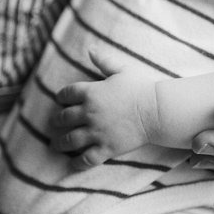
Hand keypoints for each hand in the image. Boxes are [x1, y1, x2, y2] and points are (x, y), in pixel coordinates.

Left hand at [52, 51, 158, 168]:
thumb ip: (104, 61)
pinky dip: (77, 163)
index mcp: (91, 93)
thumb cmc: (142, 88)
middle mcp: (89, 113)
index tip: (60, 100)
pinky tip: (73, 163)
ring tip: (56, 145)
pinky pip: (86, 159)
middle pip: (63, 118)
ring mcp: (96, 132)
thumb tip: (91, 49)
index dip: (61, 97)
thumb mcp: (122, 70)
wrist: (158, 110)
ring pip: (69, 140)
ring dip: (60, 143)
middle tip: (55, 123)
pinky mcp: (106, 148)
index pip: (66, 94)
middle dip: (57, 121)